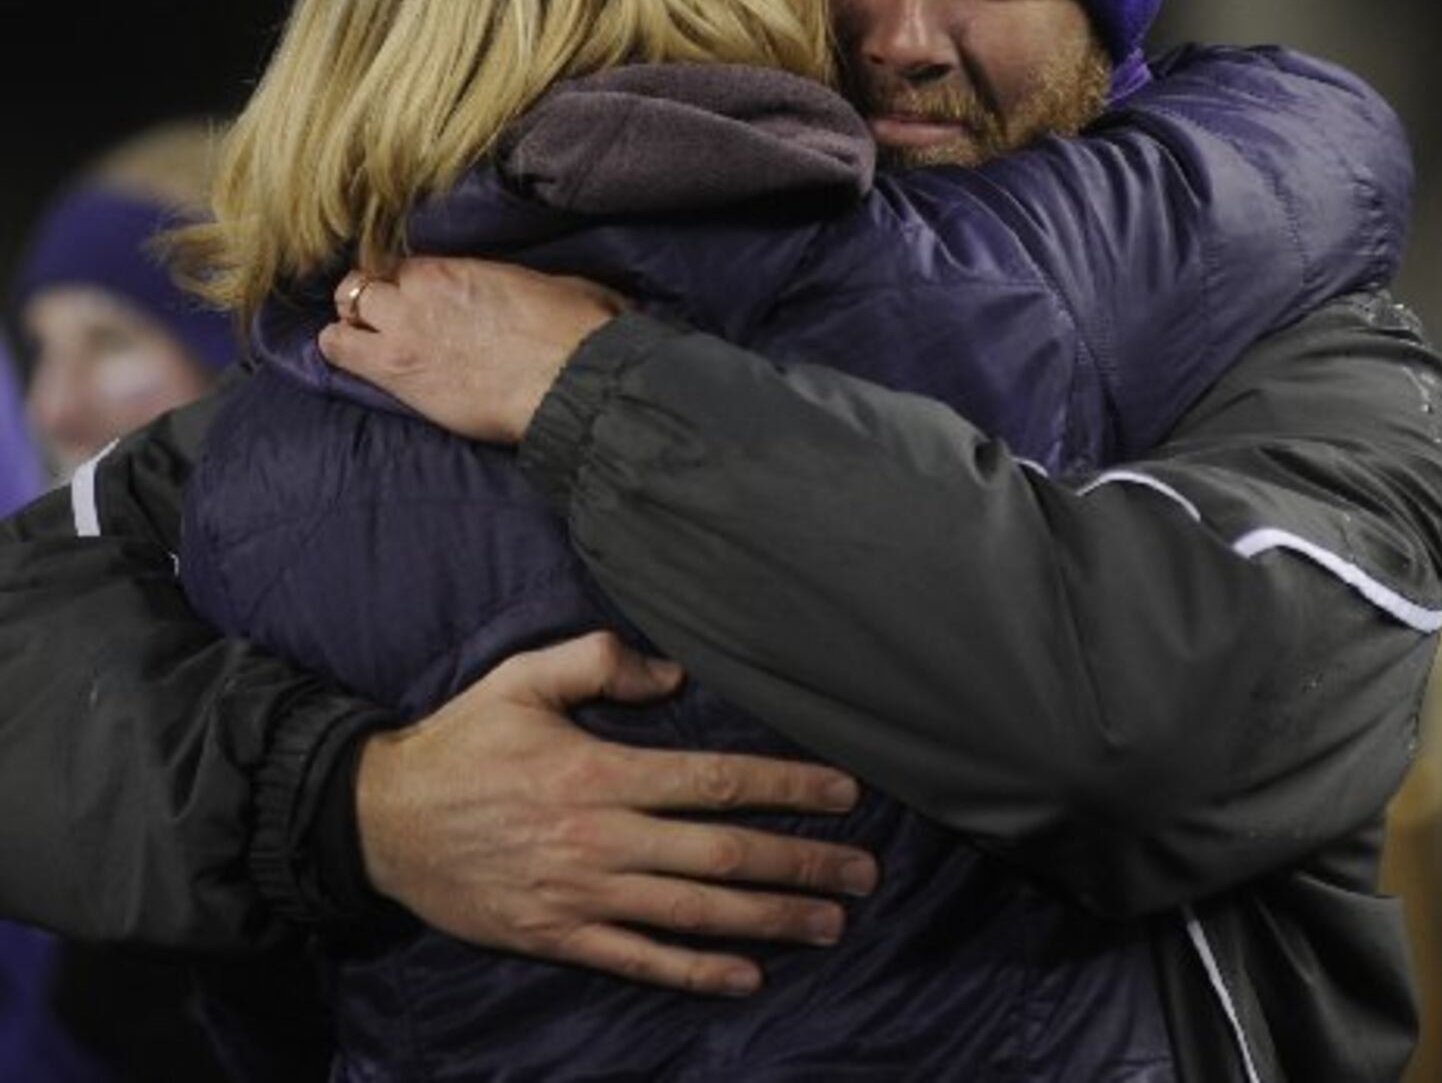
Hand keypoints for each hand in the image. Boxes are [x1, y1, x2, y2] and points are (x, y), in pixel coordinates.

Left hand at [319, 257, 626, 443]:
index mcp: (455, 268)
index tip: (415, 294)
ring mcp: (400, 332)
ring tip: (367, 341)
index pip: (403, 262)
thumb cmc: (574, 332)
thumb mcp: (549, 285)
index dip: (405, 279)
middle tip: (388, 318)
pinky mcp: (394, 374)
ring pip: (343, 312)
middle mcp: (419, 292)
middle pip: (364, 282)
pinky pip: (337, 352)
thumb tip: (527, 290)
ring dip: (353, 324)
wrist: (570, 382)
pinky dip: (341, 351)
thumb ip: (516, 282)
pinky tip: (354, 359)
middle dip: (372, 298)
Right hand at [356, 632, 876, 995]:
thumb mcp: (524, 677)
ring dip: (769, 918)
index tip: (846, 794)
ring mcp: (582, 895)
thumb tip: (675, 673)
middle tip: (864, 872)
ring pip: (695, 912)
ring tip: (830, 922)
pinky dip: (696, 970)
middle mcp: (603, 839)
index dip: (788, 787)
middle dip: (801, 862)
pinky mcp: (557, 935)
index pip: (716, 781)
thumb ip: (600, 660)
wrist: (383, 821)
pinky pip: (639, 960)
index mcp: (602, 771)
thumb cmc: (463, 741)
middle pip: (722, 853)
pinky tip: (746, 974)